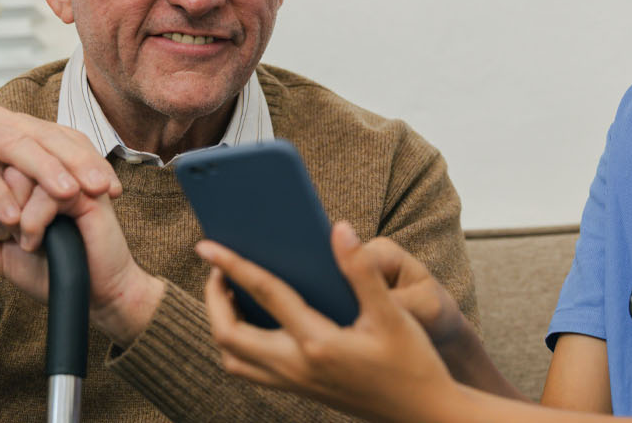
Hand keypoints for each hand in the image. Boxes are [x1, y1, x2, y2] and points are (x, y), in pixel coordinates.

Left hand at [0, 167, 164, 344]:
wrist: (93, 296)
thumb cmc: (51, 272)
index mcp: (25, 177)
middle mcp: (46, 168)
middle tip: (8, 236)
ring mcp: (68, 174)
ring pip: (17, 174)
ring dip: (13, 215)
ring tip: (24, 239)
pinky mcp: (86, 190)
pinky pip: (44, 192)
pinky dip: (33, 223)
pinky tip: (37, 242)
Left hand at [198, 222, 462, 422]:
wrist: (425, 414)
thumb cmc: (413, 362)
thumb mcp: (392, 314)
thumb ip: (361, 271)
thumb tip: (339, 228)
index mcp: (318, 343)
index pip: (265, 295)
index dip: (233, 265)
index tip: (207, 245)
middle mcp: (297, 368)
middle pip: (229, 334)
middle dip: (214, 298)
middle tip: (218, 267)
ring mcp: (296, 384)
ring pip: (234, 359)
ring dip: (222, 324)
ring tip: (230, 293)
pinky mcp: (301, 391)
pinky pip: (250, 370)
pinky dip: (239, 344)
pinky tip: (257, 321)